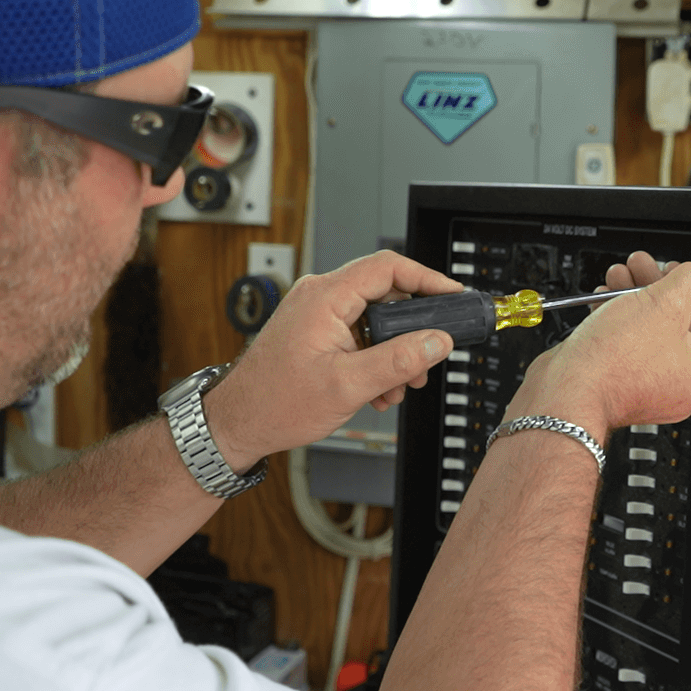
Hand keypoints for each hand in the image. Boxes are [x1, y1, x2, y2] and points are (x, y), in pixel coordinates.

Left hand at [202, 251, 463, 465]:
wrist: (238, 422)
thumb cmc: (275, 403)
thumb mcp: (348, 386)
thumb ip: (398, 361)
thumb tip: (437, 341)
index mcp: (325, 297)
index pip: (388, 268)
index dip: (427, 279)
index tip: (452, 297)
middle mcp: (320, 296)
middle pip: (386, 294)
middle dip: (412, 330)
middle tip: (428, 358)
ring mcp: (317, 312)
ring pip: (375, 318)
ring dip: (395, 351)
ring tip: (398, 385)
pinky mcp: (317, 329)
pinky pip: (359, 332)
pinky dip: (375, 356)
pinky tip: (377, 387)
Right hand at [506, 252, 690, 434]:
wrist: (567, 392)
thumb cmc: (615, 362)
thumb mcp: (666, 304)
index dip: (686, 285)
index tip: (669, 269)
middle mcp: (675, 384)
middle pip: (672, 320)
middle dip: (651, 285)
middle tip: (640, 265)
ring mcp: (644, 385)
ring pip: (643, 329)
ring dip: (629, 295)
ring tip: (617, 276)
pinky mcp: (615, 381)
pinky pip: (622, 343)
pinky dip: (614, 317)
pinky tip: (603, 298)